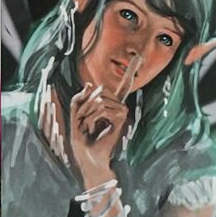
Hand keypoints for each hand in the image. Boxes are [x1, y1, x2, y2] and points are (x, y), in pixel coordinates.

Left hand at [68, 55, 140, 185]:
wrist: (88, 159)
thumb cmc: (82, 140)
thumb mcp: (75, 115)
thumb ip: (80, 98)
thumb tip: (91, 84)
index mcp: (110, 105)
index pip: (124, 85)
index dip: (131, 71)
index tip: (140, 57)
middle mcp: (118, 107)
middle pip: (101, 90)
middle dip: (85, 103)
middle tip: (82, 121)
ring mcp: (120, 113)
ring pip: (100, 99)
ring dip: (87, 113)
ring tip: (87, 127)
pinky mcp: (120, 121)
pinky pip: (102, 108)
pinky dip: (92, 117)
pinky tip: (93, 128)